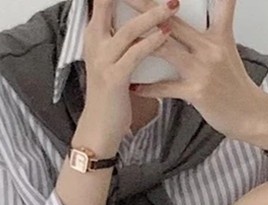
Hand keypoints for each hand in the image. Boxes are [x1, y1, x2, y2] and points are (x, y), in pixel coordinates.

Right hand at [81, 0, 179, 143]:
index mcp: (95, 36)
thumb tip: (145, 23)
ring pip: (128, 29)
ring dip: (152, 15)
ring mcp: (103, 60)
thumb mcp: (113, 61)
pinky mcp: (114, 78)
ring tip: (172, 6)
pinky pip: (135, 54)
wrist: (99, 128)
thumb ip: (124, 41)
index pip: (101, 2)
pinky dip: (152, 42)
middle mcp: (95, 43)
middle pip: (107, 4)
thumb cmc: (111, 96)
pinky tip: (165, 34)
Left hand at [124, 0, 267, 140]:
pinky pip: (166, 88)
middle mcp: (210, 49)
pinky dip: (149, 88)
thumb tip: (190, 22)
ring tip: (120, 37)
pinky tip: (133, 86)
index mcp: (219, 36)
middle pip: (173, 22)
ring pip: (166, 49)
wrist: (250, 115)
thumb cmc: (236, 86)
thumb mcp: (228, 51)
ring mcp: (202, 70)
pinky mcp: (196, 93)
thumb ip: (214, 31)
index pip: (217, 3)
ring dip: (141, 42)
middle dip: (148, 7)